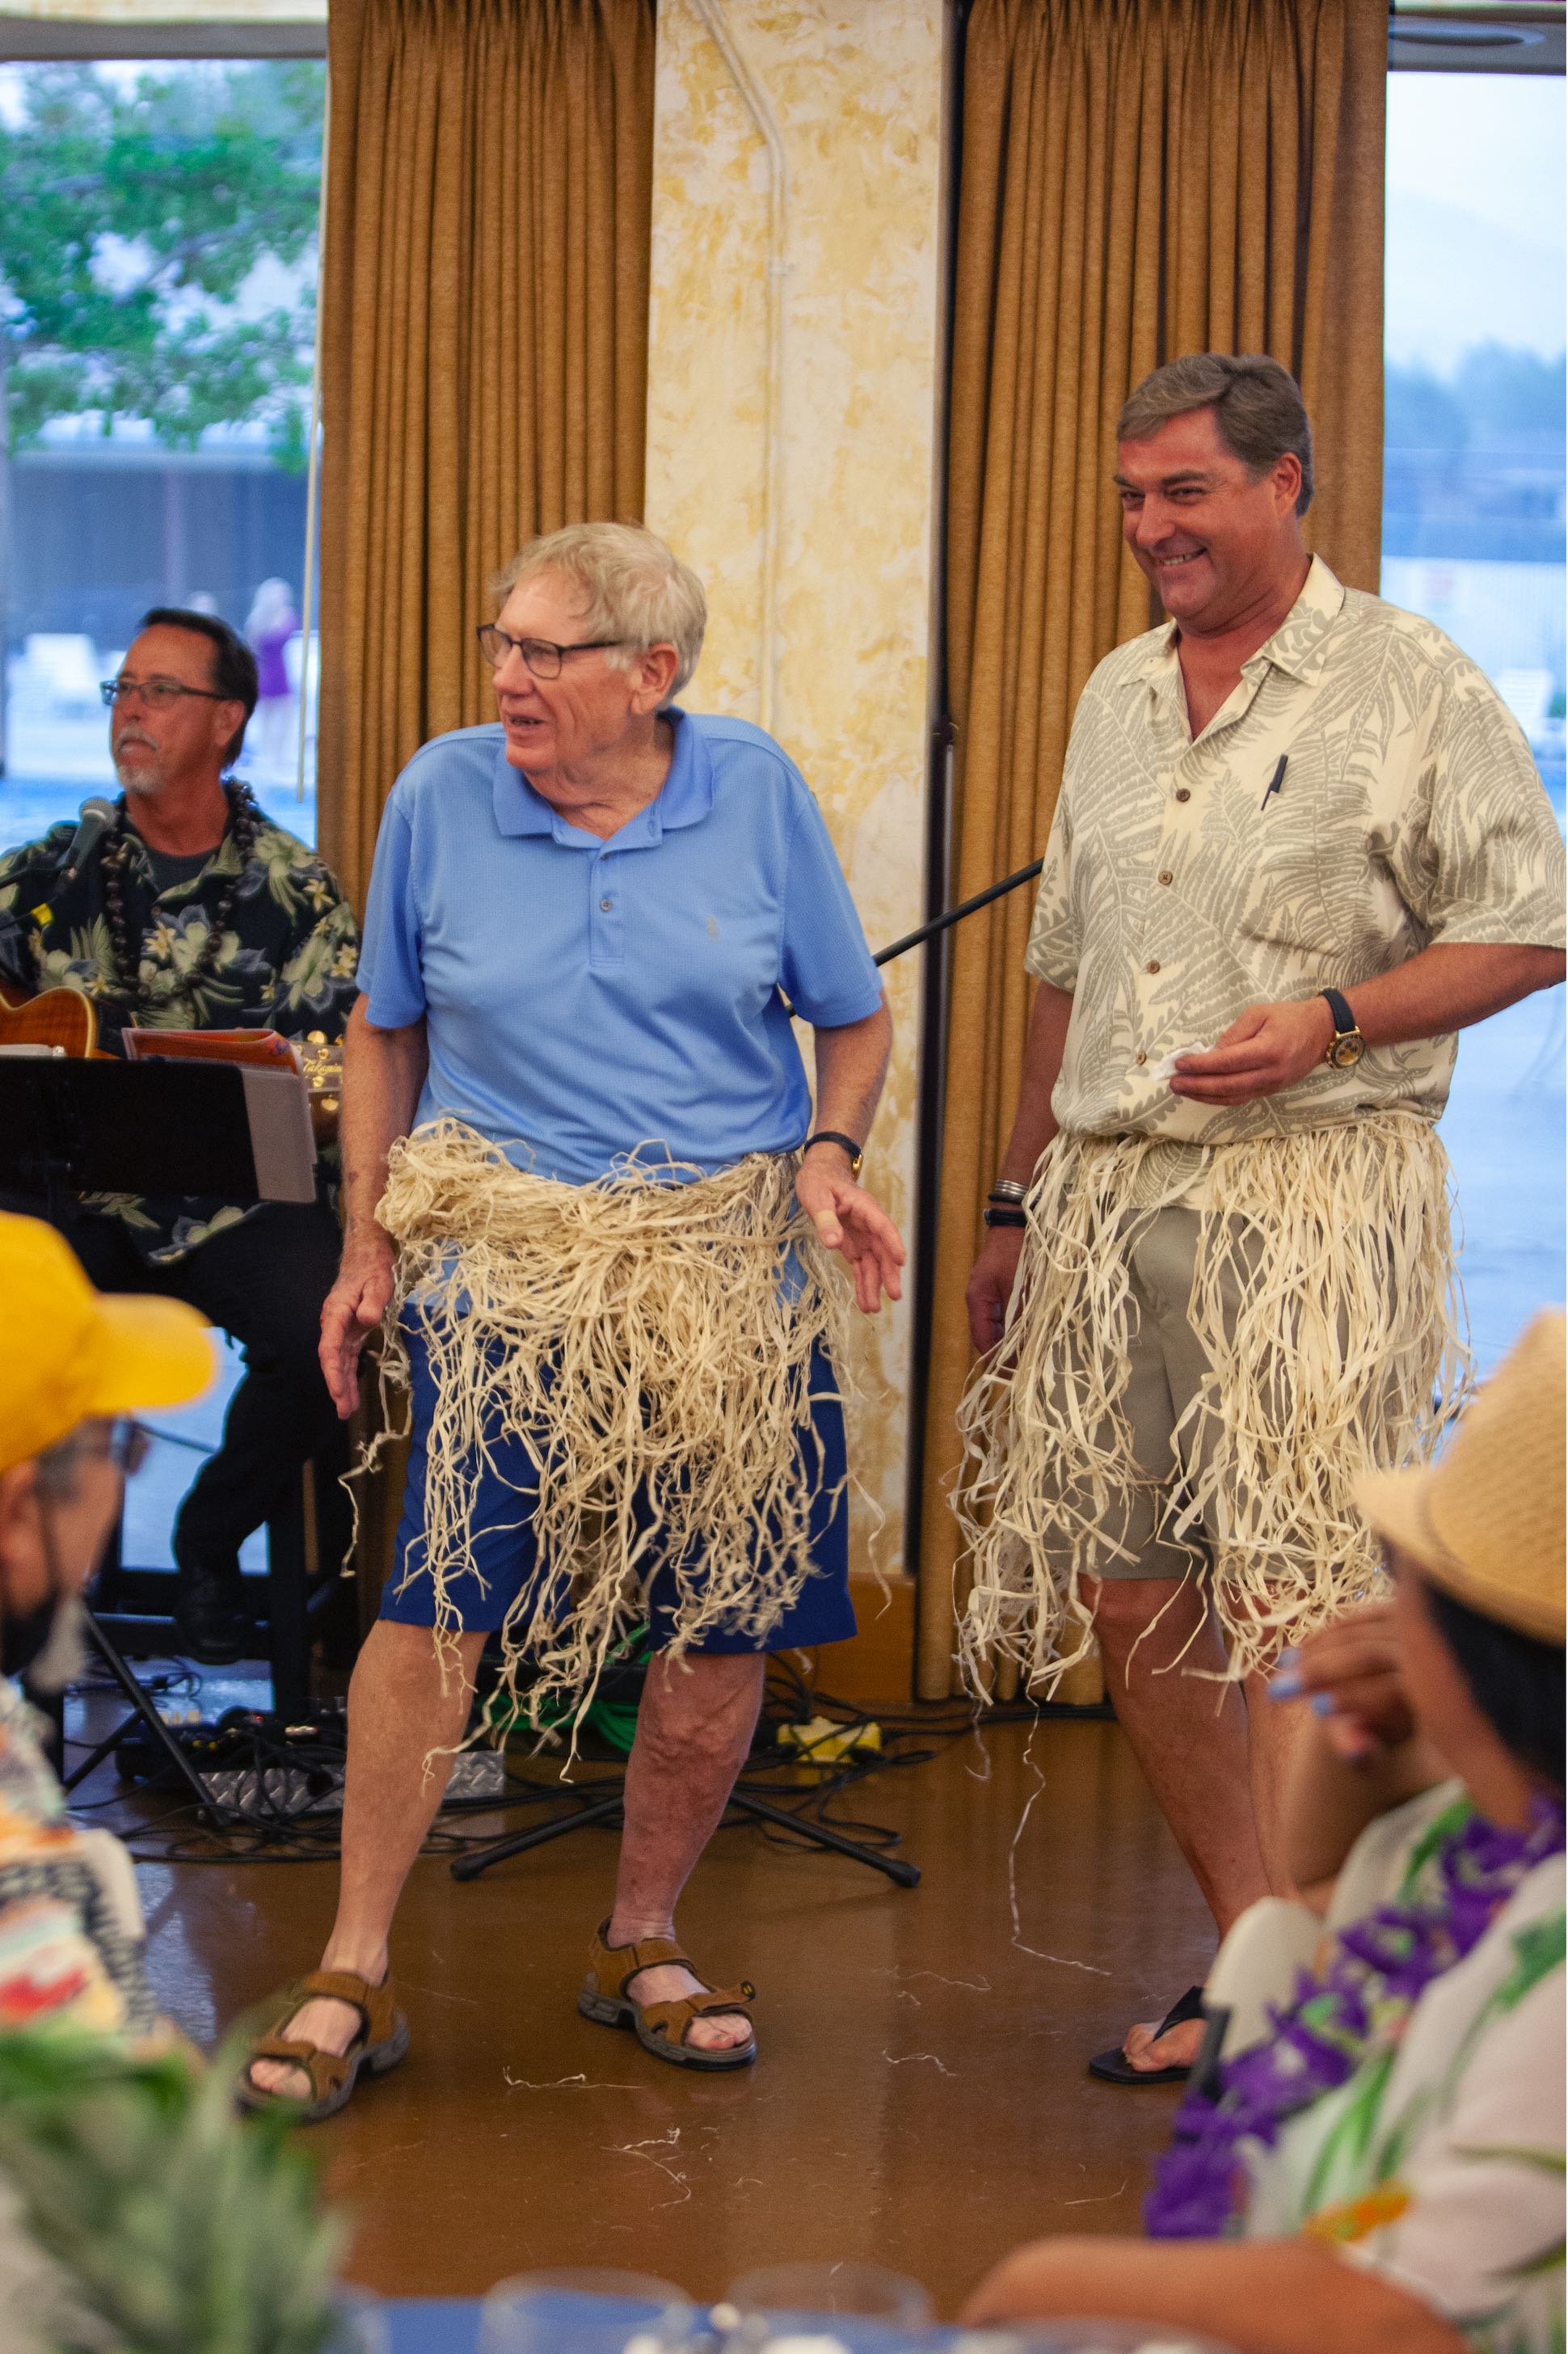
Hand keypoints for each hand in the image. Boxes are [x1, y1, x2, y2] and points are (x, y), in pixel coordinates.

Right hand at [319, 1228, 396, 1416]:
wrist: (367, 1251)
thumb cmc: (373, 1265)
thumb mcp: (379, 1281)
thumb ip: (373, 1302)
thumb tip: (366, 1321)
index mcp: (336, 1313)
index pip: (330, 1349)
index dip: (333, 1372)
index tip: (337, 1392)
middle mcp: (334, 1323)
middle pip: (332, 1360)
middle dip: (337, 1386)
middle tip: (344, 1412)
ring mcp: (341, 1327)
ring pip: (338, 1360)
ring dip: (342, 1384)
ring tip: (347, 1410)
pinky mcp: (350, 1328)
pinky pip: (346, 1355)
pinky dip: (347, 1373)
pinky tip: (350, 1389)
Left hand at [795, 1151, 904, 1313]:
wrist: (819, 1174)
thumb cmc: (820, 1180)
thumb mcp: (817, 1196)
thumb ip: (826, 1219)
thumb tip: (833, 1243)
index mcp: (864, 1208)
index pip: (883, 1226)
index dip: (893, 1243)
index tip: (902, 1261)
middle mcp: (868, 1224)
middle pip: (882, 1251)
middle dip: (888, 1273)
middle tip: (894, 1295)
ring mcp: (862, 1236)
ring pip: (873, 1263)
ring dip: (874, 1285)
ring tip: (873, 1309)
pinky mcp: (853, 1244)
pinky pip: (861, 1266)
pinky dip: (862, 1283)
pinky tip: (865, 1301)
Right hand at [966, 1225, 1026, 1352]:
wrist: (1018, 1221)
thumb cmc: (1016, 1251)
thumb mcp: (1019, 1286)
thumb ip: (1020, 1316)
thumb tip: (1023, 1345)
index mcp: (977, 1300)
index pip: (982, 1339)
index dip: (996, 1358)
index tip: (1011, 1372)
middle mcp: (981, 1299)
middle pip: (989, 1334)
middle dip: (1005, 1350)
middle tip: (1025, 1364)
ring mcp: (991, 1293)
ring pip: (1000, 1325)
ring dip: (1012, 1338)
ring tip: (1030, 1350)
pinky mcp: (1003, 1286)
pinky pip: (1007, 1313)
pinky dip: (1017, 1323)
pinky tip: (1031, 1329)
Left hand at [1169, 996, 1335, 1104]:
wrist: (1322, 1031)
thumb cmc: (1290, 1017)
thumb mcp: (1259, 1014)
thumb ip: (1233, 1034)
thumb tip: (1210, 1053)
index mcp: (1267, 1050)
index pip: (1226, 1063)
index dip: (1200, 1065)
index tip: (1179, 1063)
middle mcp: (1270, 1073)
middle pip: (1226, 1086)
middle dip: (1195, 1085)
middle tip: (1172, 1082)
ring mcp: (1272, 1085)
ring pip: (1232, 1097)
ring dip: (1203, 1095)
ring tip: (1182, 1089)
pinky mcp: (1271, 1091)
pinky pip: (1240, 1098)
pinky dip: (1218, 1098)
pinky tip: (1202, 1093)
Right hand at [1275, 1604, 1415, 1761]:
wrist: (1396, 1701)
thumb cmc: (1385, 1730)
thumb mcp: (1378, 1746)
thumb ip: (1364, 1751)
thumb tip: (1353, 1752)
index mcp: (1431, 1690)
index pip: (1391, 1688)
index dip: (1354, 1699)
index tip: (1317, 1710)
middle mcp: (1426, 1651)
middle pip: (1368, 1655)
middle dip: (1321, 1672)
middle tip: (1279, 1691)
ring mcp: (1409, 1626)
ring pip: (1354, 1633)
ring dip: (1313, 1653)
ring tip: (1282, 1673)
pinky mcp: (1392, 1610)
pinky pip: (1349, 1621)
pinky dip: (1319, 1637)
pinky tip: (1294, 1655)